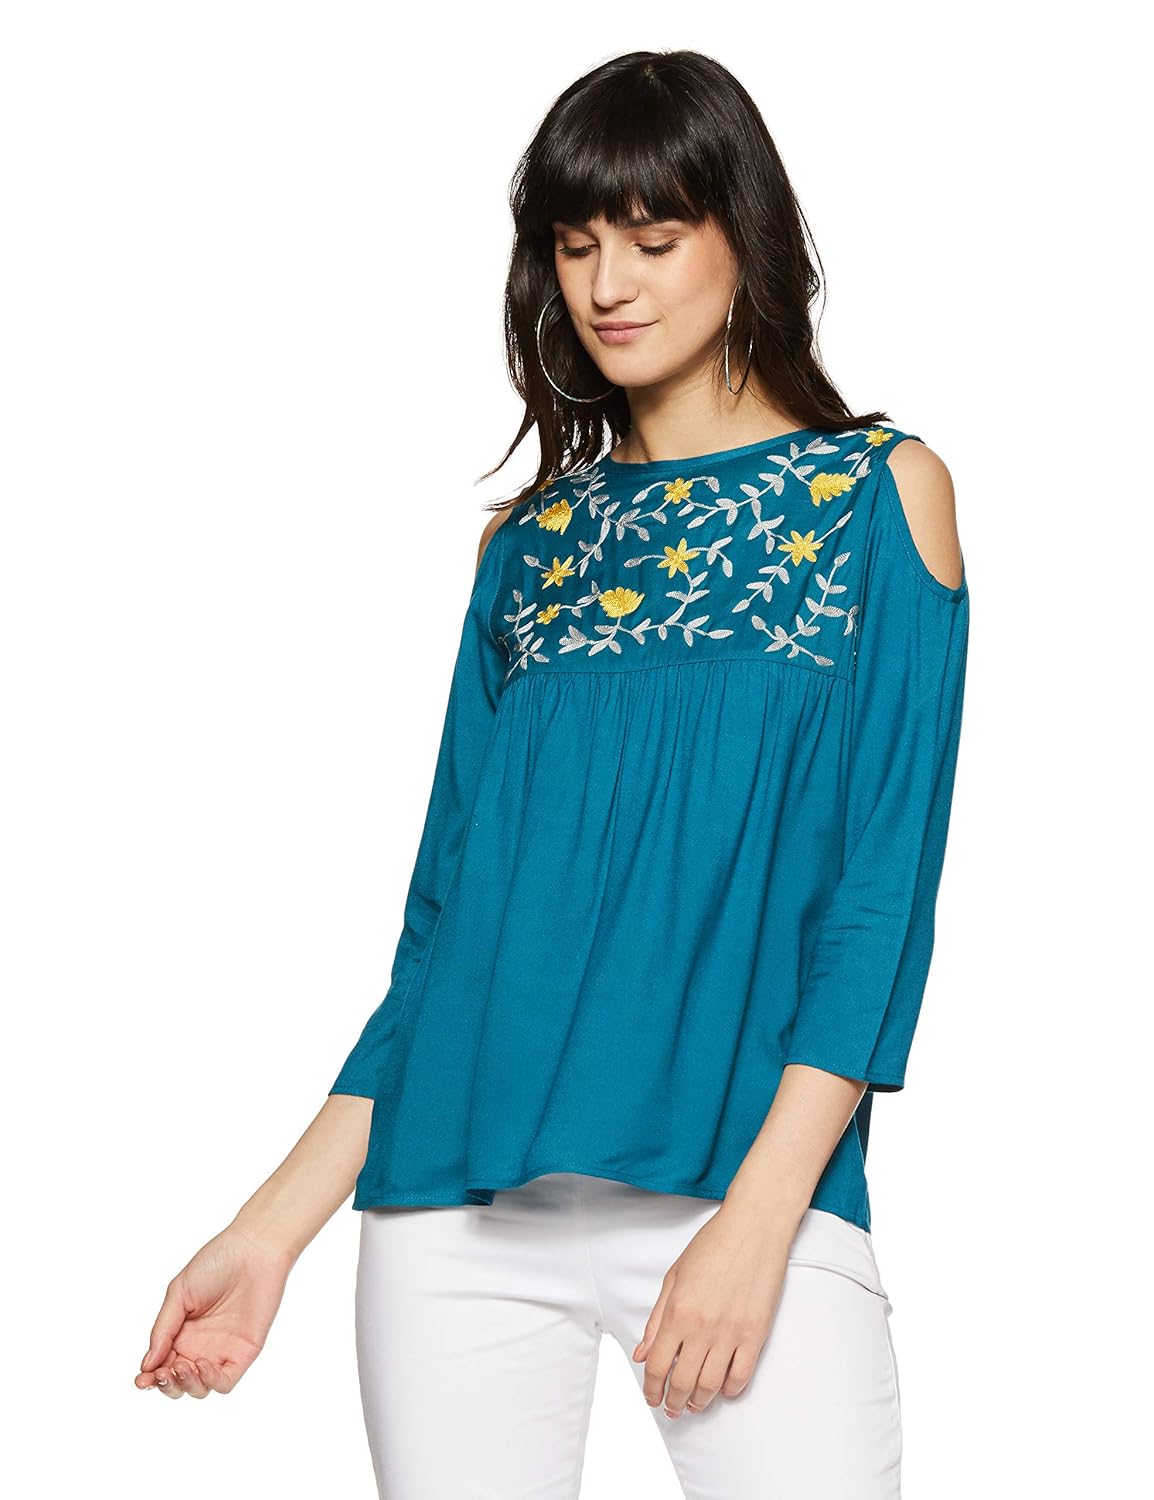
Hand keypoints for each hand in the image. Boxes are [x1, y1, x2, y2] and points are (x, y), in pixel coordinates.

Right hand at [135, 1222, 294, 1399]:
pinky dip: (210, 1381)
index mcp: (181, 1332)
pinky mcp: (244, 1353)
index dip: (149, 1377)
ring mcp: (222, 1351)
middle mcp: (200, 1346)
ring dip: (186, 1385)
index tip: (141, 1380)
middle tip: (161, 1373)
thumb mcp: (179, 1292)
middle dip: (166, 1385)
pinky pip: (225, 1382)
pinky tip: (201, 1364)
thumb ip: (163, 1329)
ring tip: (180, 1366)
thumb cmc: (216, 1263)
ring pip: (199, 1388)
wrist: (253, 1249)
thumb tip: (146, 1365)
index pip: (161, 1365)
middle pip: (178, 1383)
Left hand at [630, 1201, 792, 1417]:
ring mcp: (731, 1332)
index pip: (657, 1365)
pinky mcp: (755, 1333)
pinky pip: (741, 1375)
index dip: (651, 1388)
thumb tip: (642, 1353)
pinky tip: (721, 1389)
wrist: (753, 1227)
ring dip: (699, 1402)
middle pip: (683, 1381)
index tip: (651, 1397)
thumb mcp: (674, 1276)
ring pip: (711, 1385)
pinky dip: (729, 1390)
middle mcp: (702, 1326)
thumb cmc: (712, 1245)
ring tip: (693, 1405)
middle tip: (671, 1409)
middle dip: (673, 1401)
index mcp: (678, 1311)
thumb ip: (656, 1318)